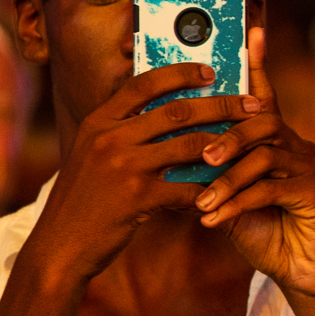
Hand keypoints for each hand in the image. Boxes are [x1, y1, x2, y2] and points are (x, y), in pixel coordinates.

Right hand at [0, 65, 259, 315]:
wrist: (60, 245)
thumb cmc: (84, 200)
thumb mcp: (91, 155)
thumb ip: (121, 132)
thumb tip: (164, 111)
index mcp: (98, 121)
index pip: (143, 84)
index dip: (180, 73)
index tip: (211, 70)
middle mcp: (109, 137)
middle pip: (177, 111)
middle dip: (222, 106)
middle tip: (254, 104)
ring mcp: (123, 167)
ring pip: (189, 145)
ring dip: (227, 144)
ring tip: (253, 143)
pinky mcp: (137, 198)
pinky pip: (187, 187)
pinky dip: (212, 188)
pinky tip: (230, 189)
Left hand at [193, 27, 314, 300]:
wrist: (300, 271)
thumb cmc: (262, 230)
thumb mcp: (228, 194)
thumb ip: (210, 170)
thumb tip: (169, 149)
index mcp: (275, 140)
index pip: (263, 95)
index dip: (259, 61)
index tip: (252, 29)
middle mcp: (297, 145)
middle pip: (262, 119)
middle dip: (227, 135)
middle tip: (200, 156)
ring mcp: (310, 167)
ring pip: (265, 154)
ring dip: (228, 177)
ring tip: (202, 199)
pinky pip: (271, 189)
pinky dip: (238, 203)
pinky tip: (214, 219)